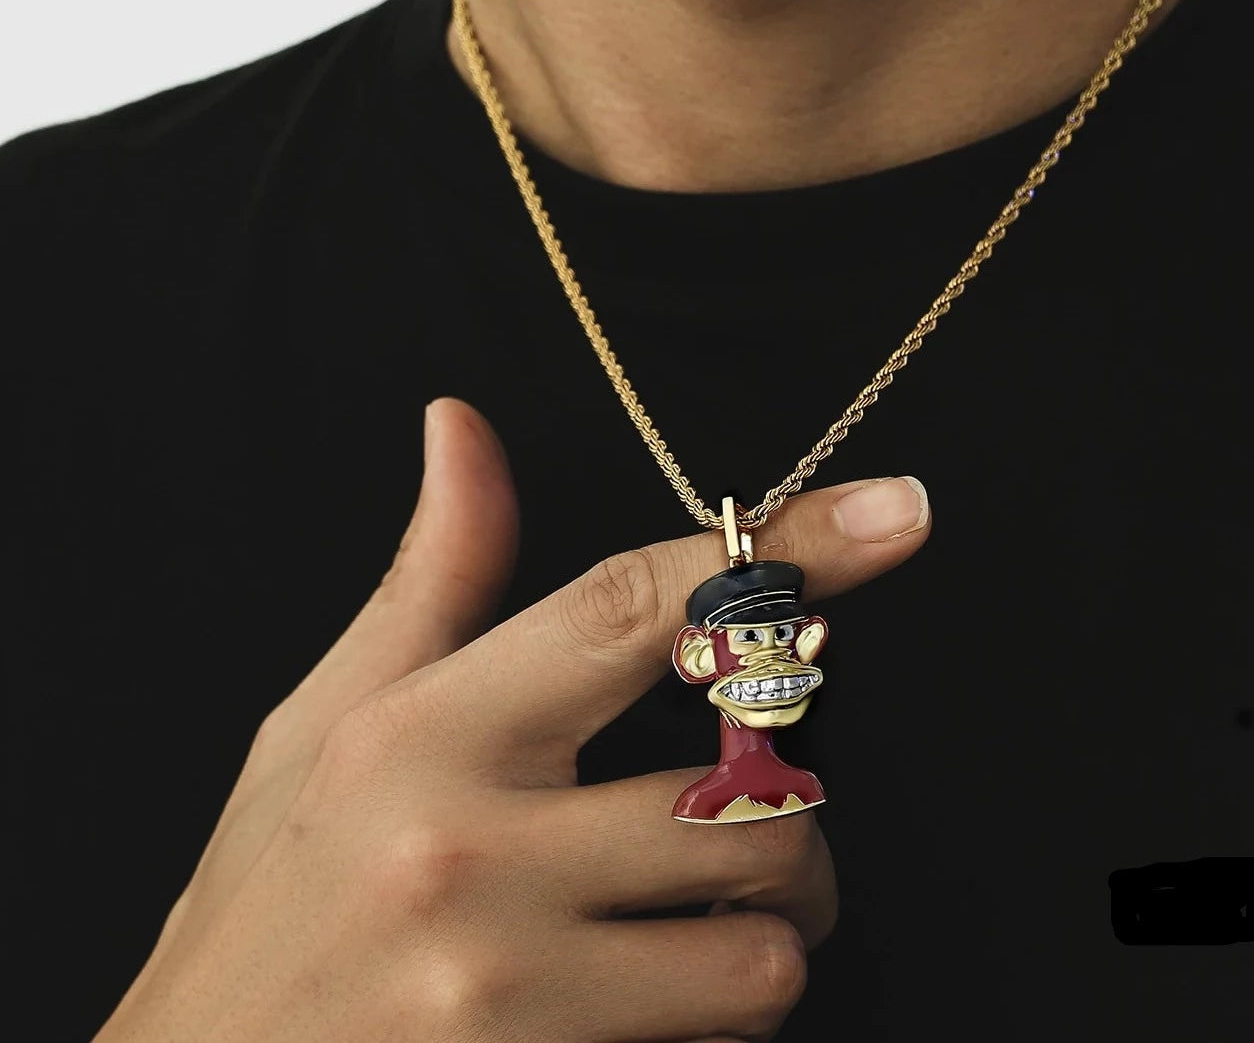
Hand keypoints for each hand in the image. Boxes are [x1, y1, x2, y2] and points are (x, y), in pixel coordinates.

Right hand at [97, 398, 929, 1042]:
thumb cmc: (271, 884)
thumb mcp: (332, 714)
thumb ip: (436, 575)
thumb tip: (461, 427)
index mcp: (426, 731)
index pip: (632, 607)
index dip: (780, 548)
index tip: (893, 511)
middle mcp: (471, 850)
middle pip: (746, 795)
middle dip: (791, 808)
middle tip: (757, 813)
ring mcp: (508, 986)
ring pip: (759, 941)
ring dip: (770, 923)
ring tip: (708, 918)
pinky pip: (718, 1039)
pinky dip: (720, 1010)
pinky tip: (656, 994)